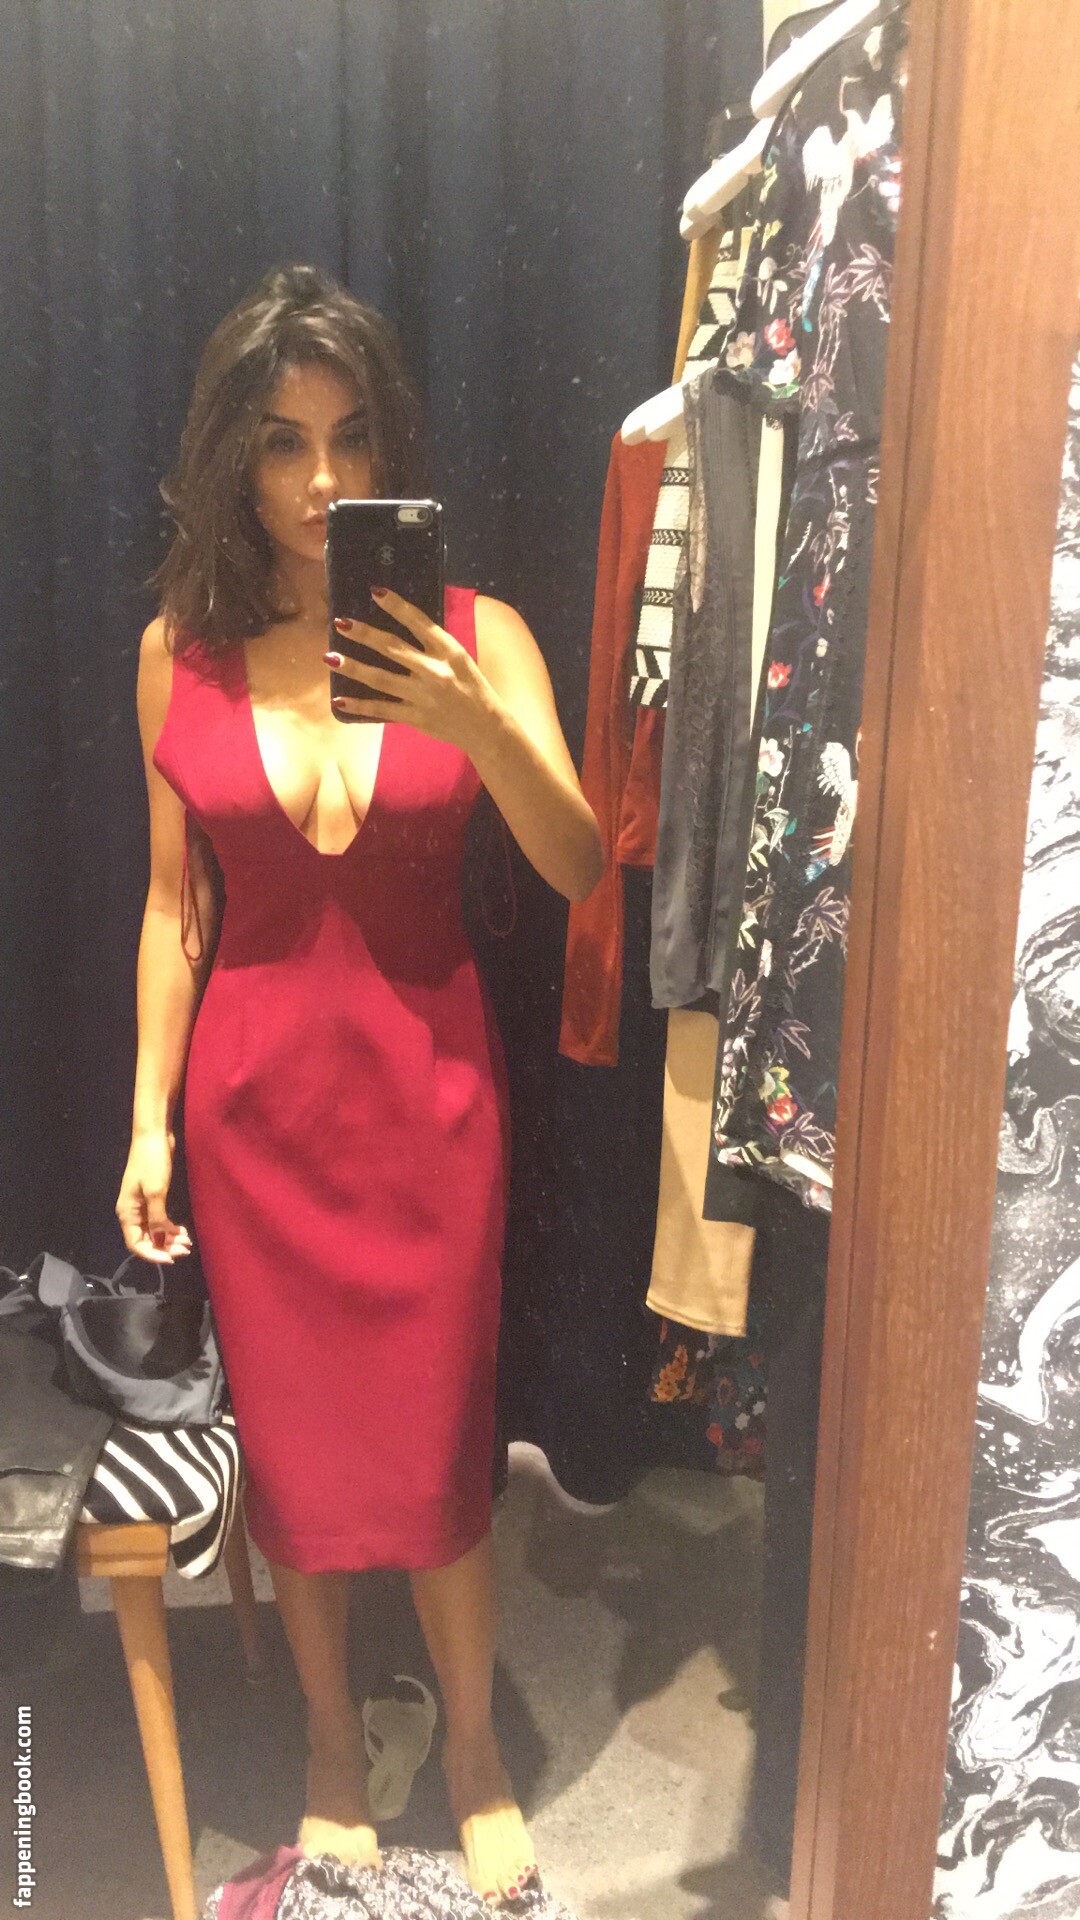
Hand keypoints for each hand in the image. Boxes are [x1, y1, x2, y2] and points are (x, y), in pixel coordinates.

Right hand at [116, 1130, 192, 1262]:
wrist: (154, 1136)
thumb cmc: (152, 1163)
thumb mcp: (155, 1192)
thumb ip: (157, 1218)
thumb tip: (160, 1240)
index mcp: (127, 1212)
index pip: (136, 1244)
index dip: (152, 1254)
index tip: (172, 1258)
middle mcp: (132, 1212)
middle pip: (146, 1239)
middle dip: (165, 1247)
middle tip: (185, 1250)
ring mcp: (142, 1205)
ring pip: (154, 1231)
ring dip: (169, 1239)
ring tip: (188, 1242)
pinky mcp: (153, 1198)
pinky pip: (159, 1221)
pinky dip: (170, 1228)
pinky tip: (183, 1231)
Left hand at [326, 588, 497, 753]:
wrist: (485, 727)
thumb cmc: (472, 687)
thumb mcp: (459, 658)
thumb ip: (433, 645)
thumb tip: (401, 625)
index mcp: (448, 651)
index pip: (419, 622)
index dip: (396, 606)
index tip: (375, 592)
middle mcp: (434, 671)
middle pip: (393, 649)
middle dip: (365, 634)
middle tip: (340, 623)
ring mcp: (423, 696)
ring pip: (381, 679)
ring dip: (353, 667)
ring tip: (330, 657)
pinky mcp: (415, 717)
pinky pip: (382, 709)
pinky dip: (359, 705)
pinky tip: (339, 699)